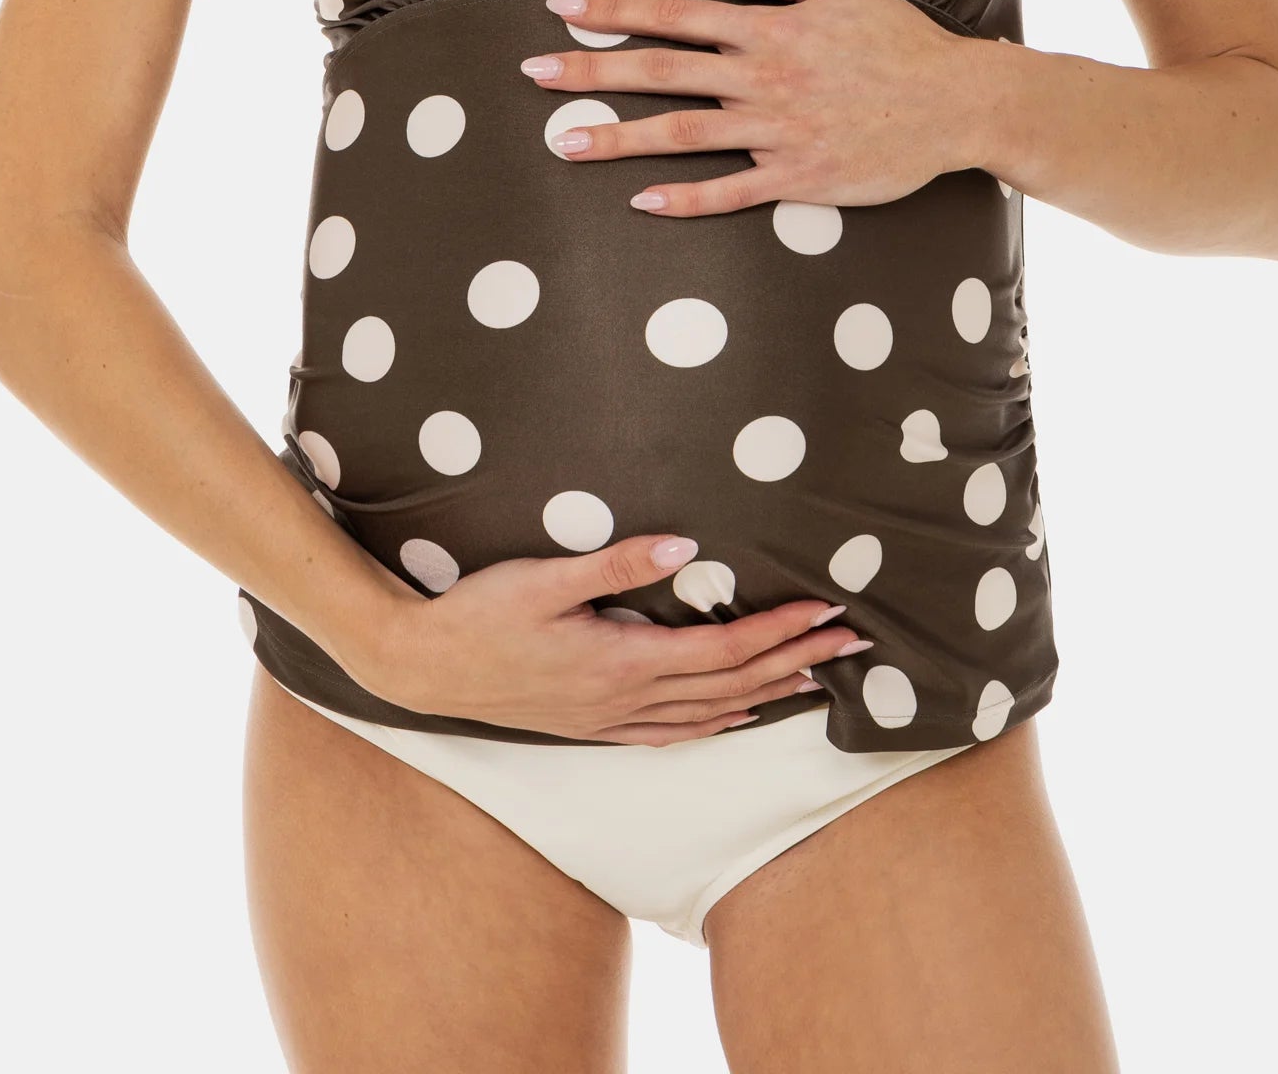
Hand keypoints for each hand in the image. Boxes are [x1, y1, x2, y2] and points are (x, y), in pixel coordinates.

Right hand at [338, 532, 874, 744]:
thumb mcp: (542, 578)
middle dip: (795, 661)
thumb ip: (613, 564)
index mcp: (623, 661)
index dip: (779, 630)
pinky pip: (671, 732)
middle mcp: (627, 699)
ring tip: (816, 678)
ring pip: (710, 712)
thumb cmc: (480, 614)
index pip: (723, 649)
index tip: (826, 609)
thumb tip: (682, 546)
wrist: (424, 668)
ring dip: (767, 692)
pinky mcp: (592, 724)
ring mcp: (611, 718)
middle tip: (853, 644)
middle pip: (731, 684)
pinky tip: (735, 717)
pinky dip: (714, 723)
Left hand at [519, 0, 987, 218]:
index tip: (564, 10)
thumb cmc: (899, 38)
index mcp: (771, 29)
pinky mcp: (799, 178)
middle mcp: (765, 79)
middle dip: (592, 71)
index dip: (616, 12)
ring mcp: (779, 132)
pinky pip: (731, 192)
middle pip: (662, 72)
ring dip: (618, 138)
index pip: (676, 15)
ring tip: (563, 142)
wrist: (958, 102)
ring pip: (683, 135)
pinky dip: (686, 198)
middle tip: (533, 73)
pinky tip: (640, 200)